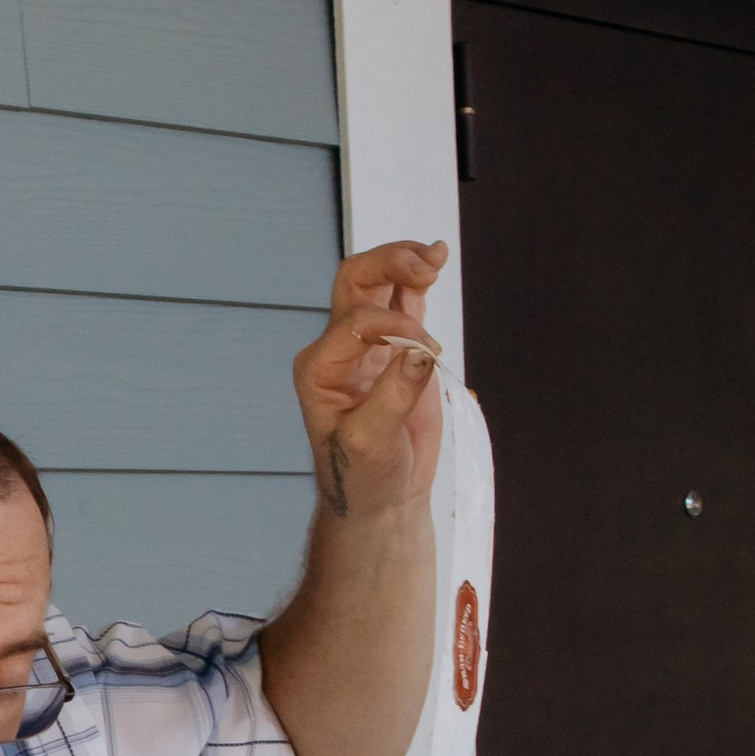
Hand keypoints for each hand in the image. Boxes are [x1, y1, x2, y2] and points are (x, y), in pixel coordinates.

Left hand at [292, 238, 445, 523]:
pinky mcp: (395, 350)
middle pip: (356, 282)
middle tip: (425, 265)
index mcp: (319, 368)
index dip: (395, 326)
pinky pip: (403, 303)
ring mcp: (367, 346)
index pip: (356, 322)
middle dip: (389, 264)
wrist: (379, 499)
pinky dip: (418, 280)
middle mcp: (338, 350)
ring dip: (404, 263)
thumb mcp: (371, 444)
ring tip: (434, 256)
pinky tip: (435, 260)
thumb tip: (419, 352)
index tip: (427, 353)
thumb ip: (393, 396)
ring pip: (378, 284)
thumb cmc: (363, 477)